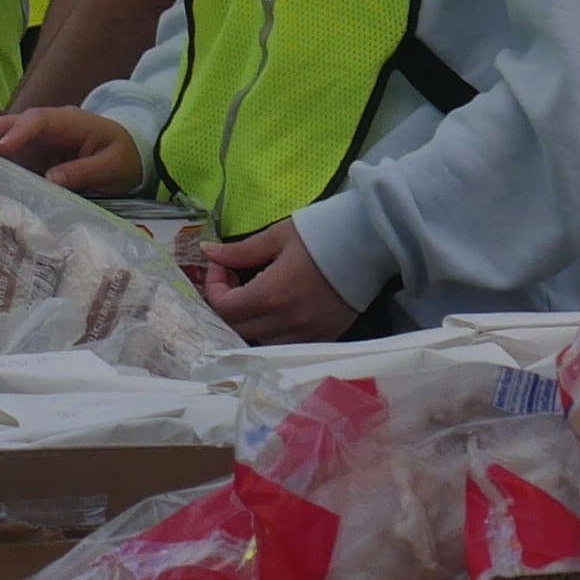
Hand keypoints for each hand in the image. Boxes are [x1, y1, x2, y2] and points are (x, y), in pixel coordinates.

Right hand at [0, 107, 143, 193]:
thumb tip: (51, 180)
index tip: (1, 148)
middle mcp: (46, 126)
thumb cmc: (123, 156)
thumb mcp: (112, 166)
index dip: (19, 134)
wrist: (129, 153)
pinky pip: (3, 153)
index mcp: (69, 121)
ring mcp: (35, 140)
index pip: (39, 121)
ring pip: (0, 137)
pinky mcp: (30, 155)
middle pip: (10, 124)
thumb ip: (84, 171)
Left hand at [192, 217, 358, 344]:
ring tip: (258, 296)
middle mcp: (286, 321)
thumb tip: (208, 253)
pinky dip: (275, 333)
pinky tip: (280, 310)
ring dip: (251, 321)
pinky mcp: (323, 337)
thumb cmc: (322, 234)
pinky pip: (287, 346)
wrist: (370, 243)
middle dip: (228, 303)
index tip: (222, 266)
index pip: (224, 307)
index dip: (214, 287)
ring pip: (261, 341)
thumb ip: (241, 251)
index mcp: (271, 294)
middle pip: (238, 327)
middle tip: (236, 278)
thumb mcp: (277, 236)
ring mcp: (306, 334)